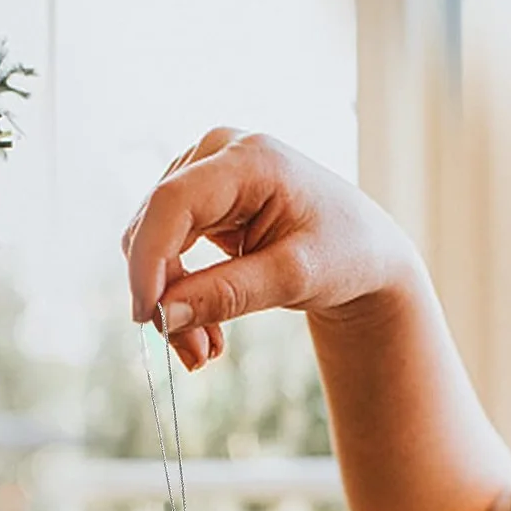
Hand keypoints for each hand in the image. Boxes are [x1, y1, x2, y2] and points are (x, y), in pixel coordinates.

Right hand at [122, 128, 419, 369]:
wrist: (364, 251)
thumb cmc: (344, 254)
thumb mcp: (294, 278)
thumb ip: (228, 294)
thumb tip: (163, 316)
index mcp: (249, 158)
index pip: (172, 202)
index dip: (149, 260)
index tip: (146, 317)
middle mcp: (217, 154)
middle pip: (155, 226)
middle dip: (165, 297)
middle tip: (193, 356)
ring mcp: (203, 174)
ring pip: (153, 246)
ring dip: (171, 305)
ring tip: (205, 351)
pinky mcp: (198, 202)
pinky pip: (165, 253)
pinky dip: (178, 297)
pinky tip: (205, 331)